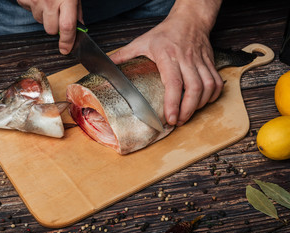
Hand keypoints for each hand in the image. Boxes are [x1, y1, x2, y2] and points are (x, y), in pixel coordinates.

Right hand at [17, 0, 82, 53]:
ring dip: (45, 16)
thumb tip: (78, 29)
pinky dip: (34, 7)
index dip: (67, 41)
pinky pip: (29, 11)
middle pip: (51, 30)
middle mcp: (49, 2)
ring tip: (48, 1)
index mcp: (66, 0)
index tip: (65, 50)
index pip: (67, 28)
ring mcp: (35, 0)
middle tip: (58, 15)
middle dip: (55, 27)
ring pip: (40, 21)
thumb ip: (76, 12)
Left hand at [110, 0, 222, 126]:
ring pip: (208, 87)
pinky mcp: (210, 63)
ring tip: (189, 115)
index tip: (170, 118)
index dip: (173, 102)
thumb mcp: (142, 41)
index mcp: (168, 56)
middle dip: (188, 110)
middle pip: (194, 88)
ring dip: (200, 105)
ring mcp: (200, 62)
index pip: (173, 82)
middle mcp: (187, 60)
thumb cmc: (166, 32)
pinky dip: (213, 95)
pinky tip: (203, 102)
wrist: (190, 19)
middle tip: (179, 122)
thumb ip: (124, 54)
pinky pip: (217, 82)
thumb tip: (107, 64)